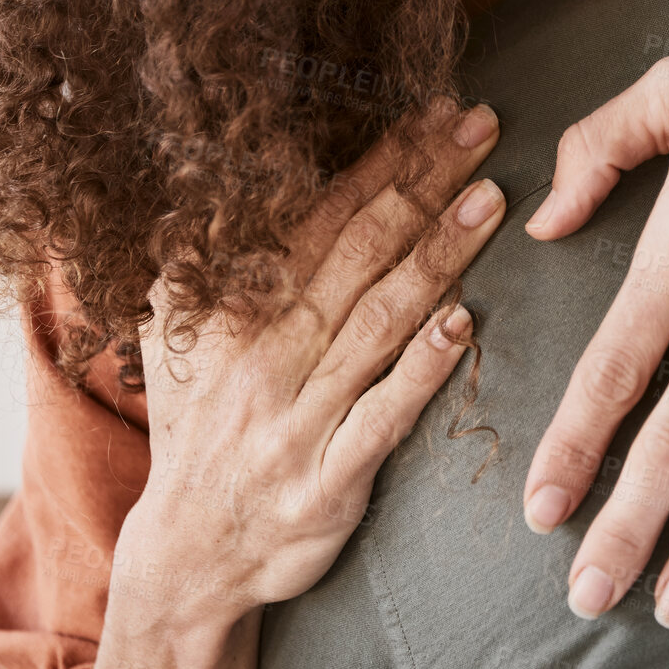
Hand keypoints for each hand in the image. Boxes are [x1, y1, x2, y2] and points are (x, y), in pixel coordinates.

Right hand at [114, 101, 502, 630]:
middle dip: (425, 182)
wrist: (186, 556)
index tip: (437, 112)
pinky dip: (423, 368)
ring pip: (378, 320)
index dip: (384, 159)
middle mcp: (266, 352)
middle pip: (360, 250)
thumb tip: (231, 176)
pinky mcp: (327, 480)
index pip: (322, 213)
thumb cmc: (201, 423)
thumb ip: (210, 254)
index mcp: (235, 307)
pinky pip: (382, 415)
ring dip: (438, 254)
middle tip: (482, 129)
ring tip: (490, 201)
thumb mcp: (178, 332)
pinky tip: (462, 323)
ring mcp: (298, 417)